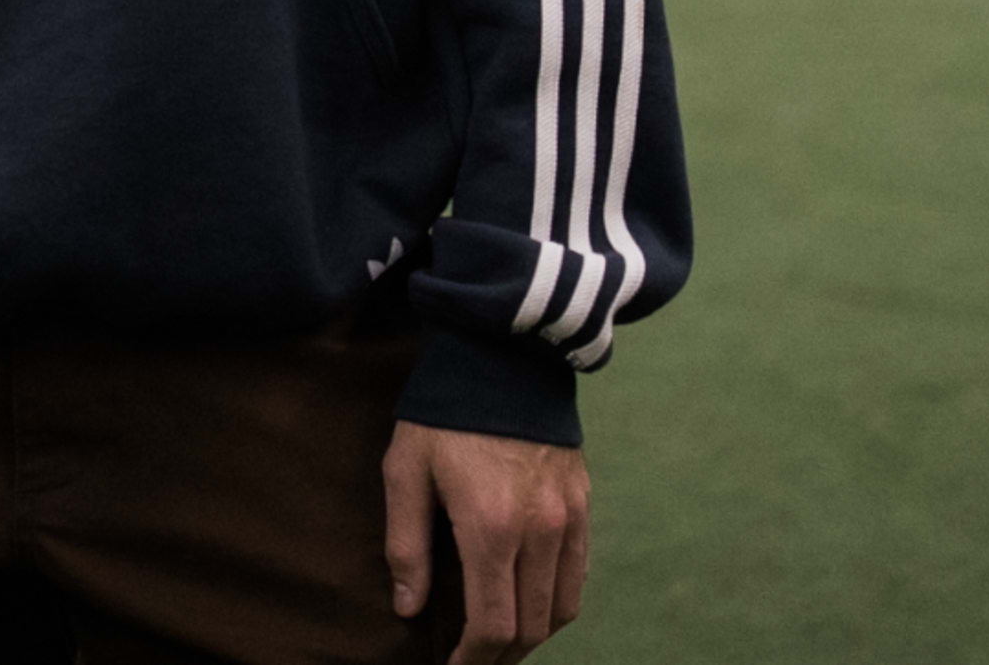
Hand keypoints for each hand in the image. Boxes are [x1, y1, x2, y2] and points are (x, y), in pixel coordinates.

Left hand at [382, 419, 587, 661]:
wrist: (503, 354)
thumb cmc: (443, 413)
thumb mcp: (406, 472)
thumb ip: (407, 546)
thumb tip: (409, 608)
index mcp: (490, 528)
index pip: (493, 625)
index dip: (473, 659)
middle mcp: (539, 531)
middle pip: (532, 627)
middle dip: (501, 656)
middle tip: (473, 660)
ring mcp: (569, 518)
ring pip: (562, 607)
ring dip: (533, 635)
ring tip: (501, 641)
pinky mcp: (583, 502)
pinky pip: (579, 573)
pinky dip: (558, 602)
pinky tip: (532, 604)